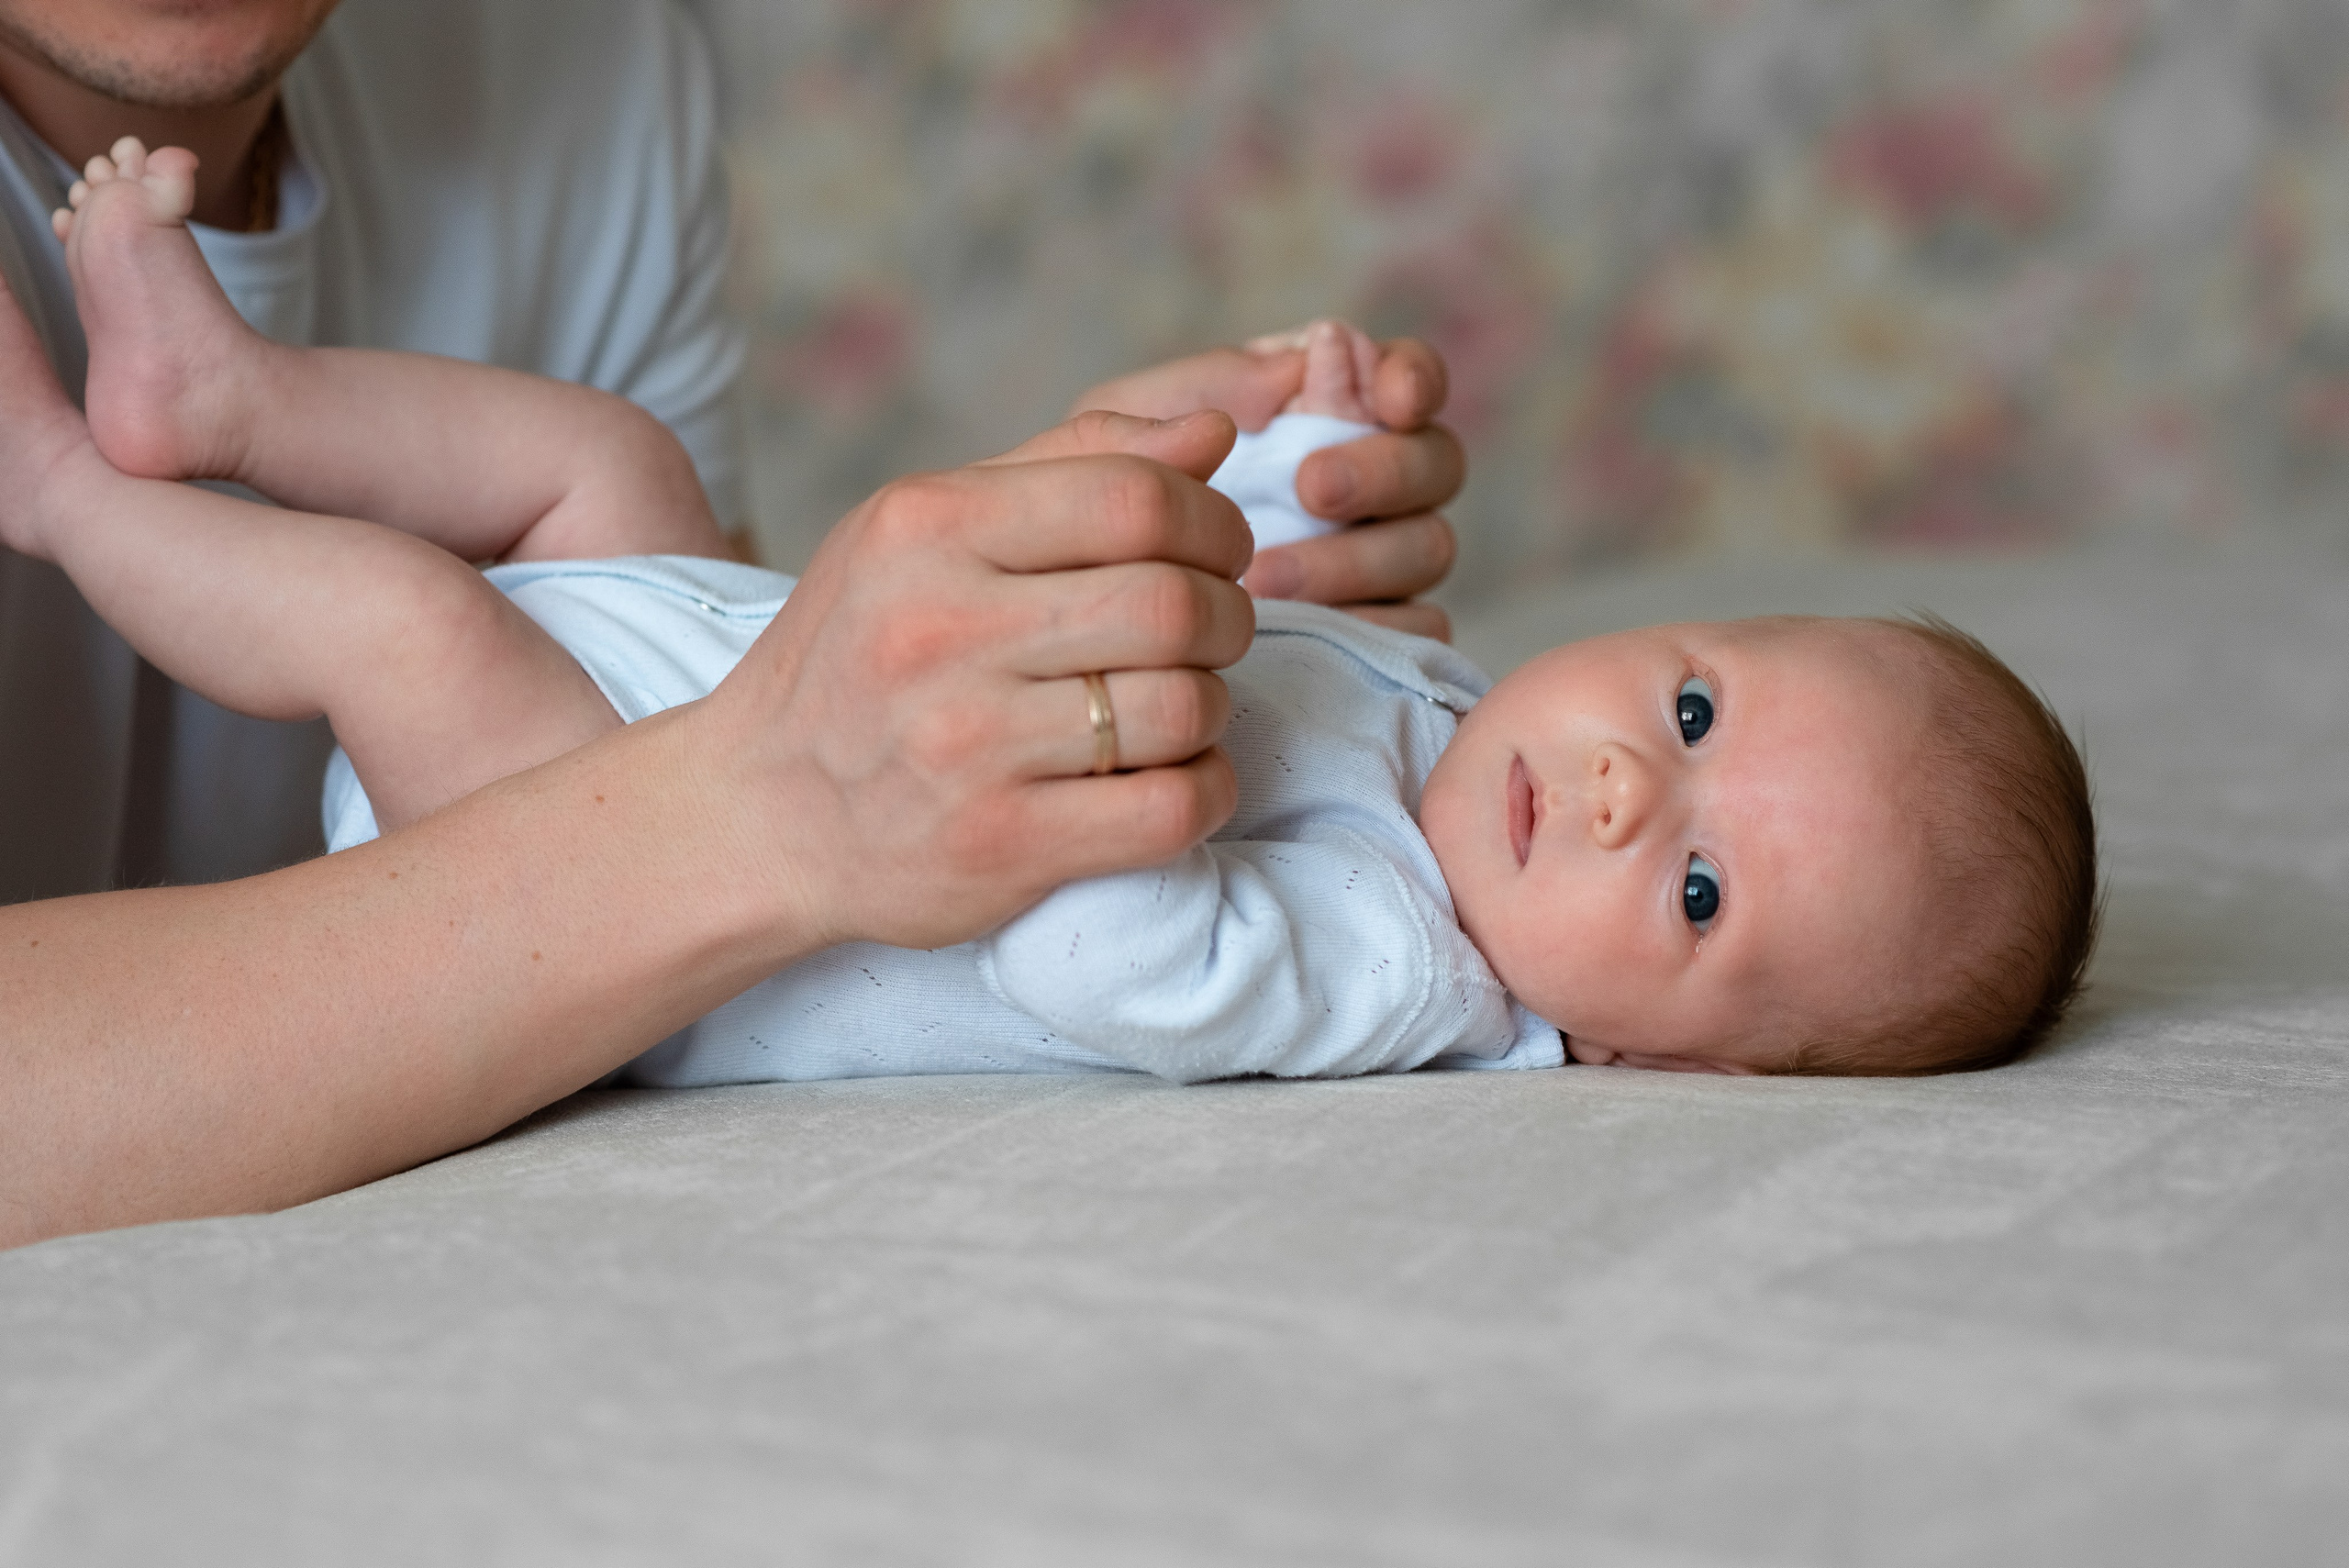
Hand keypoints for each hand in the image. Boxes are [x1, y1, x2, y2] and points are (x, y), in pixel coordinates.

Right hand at [703, 409, 1257, 953]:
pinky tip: (1174, 775)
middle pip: (1173, 605)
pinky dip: (1205, 789)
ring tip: (1177, 705)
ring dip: (1212, 705)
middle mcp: (941, 631)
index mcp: (927, 528)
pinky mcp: (1002, 845)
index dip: (1214, 522)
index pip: (1136, 499)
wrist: (756, 815)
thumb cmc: (861, 652)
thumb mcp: (927, 529)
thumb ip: (1070, 463)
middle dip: (1228, 615)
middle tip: (1211, 632)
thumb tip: (1213, 435)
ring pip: (1184, 708)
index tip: (1217, 552)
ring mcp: (970, 747)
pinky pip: (1170, 809)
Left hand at [1072, 332, 1462, 639]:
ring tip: (1265, 578)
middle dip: (1384, 469)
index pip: (1410, 379)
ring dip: (1355, 558)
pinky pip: (1417, 629)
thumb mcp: (1129, 424)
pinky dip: (1371, 625)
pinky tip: (1303, 629)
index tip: (1390, 396)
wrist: (1085, 597)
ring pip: (1428, 547)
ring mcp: (1387, 561)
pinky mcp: (1384, 635)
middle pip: (1437, 463)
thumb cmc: (1115, 494)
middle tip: (1311, 486)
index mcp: (1330, 409)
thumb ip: (1207, 385)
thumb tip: (1301, 362)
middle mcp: (1378, 481)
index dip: (1414, 380)